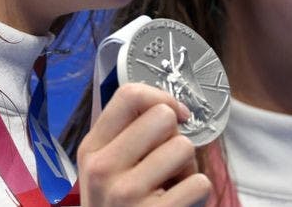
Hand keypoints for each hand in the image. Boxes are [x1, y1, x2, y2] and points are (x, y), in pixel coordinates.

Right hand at [77, 83, 211, 205]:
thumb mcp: (109, 170)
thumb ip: (130, 136)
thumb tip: (172, 107)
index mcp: (91, 150)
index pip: (128, 96)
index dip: (162, 97)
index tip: (176, 114)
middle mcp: (102, 169)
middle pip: (163, 117)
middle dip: (175, 138)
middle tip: (166, 166)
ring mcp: (126, 194)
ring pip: (184, 147)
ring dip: (187, 169)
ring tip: (170, 189)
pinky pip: (199, 183)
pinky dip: (197, 196)